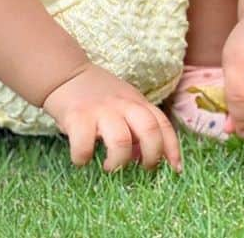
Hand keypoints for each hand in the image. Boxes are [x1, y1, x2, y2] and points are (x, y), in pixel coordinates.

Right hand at [42, 61, 182, 172]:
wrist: (67, 74)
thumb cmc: (98, 96)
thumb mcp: (125, 105)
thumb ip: (137, 126)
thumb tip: (143, 157)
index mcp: (137, 103)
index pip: (163, 124)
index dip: (172, 148)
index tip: (175, 169)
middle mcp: (123, 105)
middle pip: (149, 130)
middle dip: (151, 156)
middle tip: (143, 169)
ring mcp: (101, 110)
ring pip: (121, 141)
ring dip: (118, 161)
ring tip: (110, 167)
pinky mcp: (77, 117)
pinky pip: (84, 145)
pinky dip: (83, 158)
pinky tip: (82, 159)